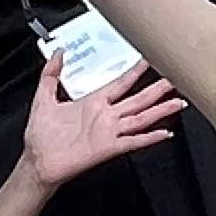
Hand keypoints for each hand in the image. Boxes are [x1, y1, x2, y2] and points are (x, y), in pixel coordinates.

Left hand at [20, 60, 183, 185]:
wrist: (37, 162)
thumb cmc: (41, 136)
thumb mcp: (43, 98)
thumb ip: (50, 74)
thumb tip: (58, 53)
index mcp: (93, 102)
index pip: (120, 83)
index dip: (135, 71)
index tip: (149, 59)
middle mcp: (105, 116)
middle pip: (137, 100)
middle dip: (157, 89)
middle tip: (174, 79)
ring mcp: (109, 132)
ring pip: (141, 118)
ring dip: (160, 110)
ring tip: (178, 102)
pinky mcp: (108, 148)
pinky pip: (133, 141)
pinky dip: (149, 138)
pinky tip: (164, 133)